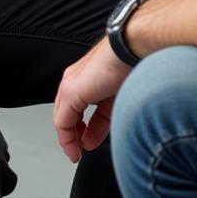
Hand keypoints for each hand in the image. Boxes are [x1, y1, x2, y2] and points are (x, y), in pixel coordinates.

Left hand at [54, 38, 129, 162]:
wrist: (132, 44)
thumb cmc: (134, 61)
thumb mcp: (122, 93)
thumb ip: (110, 113)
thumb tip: (105, 133)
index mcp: (91, 77)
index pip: (81, 106)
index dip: (86, 128)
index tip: (90, 143)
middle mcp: (78, 79)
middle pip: (69, 112)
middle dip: (75, 134)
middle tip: (81, 150)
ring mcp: (72, 85)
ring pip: (63, 117)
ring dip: (69, 139)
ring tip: (76, 153)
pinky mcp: (70, 92)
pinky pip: (62, 121)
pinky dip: (67, 139)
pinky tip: (74, 149)